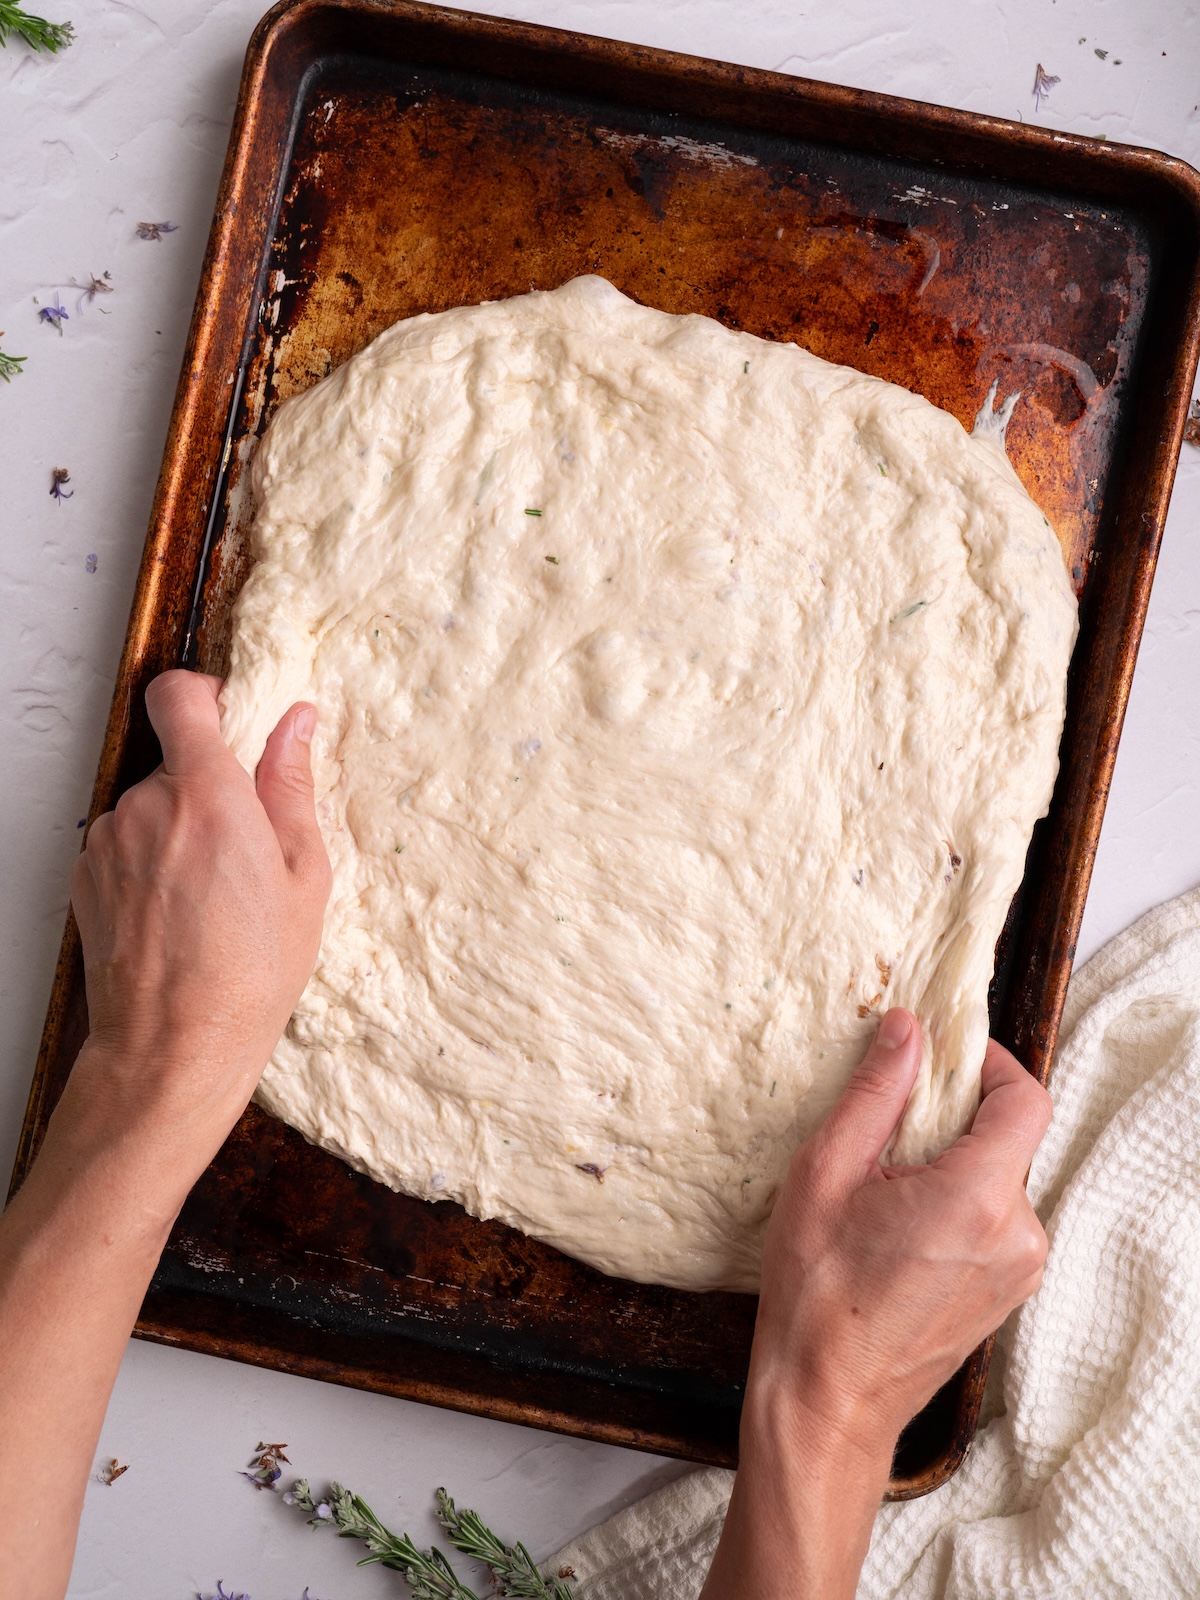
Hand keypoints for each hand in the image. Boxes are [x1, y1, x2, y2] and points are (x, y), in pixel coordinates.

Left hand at [67, 669, 330, 1180]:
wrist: (174, 1047)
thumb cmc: (250, 972)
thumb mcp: (304, 877)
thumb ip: (292, 786)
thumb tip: (295, 724)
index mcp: (208, 795)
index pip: (179, 696)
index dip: (204, 695)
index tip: (227, 716)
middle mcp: (145, 807)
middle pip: (172, 761)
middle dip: (207, 789)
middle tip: (246, 849)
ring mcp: (108, 841)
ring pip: (148, 806)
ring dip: (176, 829)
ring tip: (211, 894)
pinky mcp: (85, 876)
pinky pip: (124, 844)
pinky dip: (149, 862)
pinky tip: (179, 913)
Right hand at [702, 1011, 1050, 1598]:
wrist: (828, 1398)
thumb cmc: (816, 1292)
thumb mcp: (826, 1171)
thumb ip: (875, 1092)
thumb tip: (906, 1029)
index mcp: (977, 1198)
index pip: (1025, 1098)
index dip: (990, 1063)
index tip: (944, 1055)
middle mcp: (1016, 1233)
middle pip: (1010, 1136)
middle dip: (955, 1115)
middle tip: (890, 1123)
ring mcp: (1019, 1268)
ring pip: (1001, 1176)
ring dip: (954, 1160)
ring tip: (885, 1183)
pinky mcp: (1009, 1292)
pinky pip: (996, 1218)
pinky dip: (959, 1200)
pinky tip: (900, 1221)